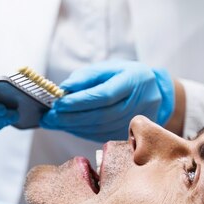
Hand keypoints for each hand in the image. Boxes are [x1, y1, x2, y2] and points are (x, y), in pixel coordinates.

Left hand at [41, 60, 174, 141]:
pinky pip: (100, 135)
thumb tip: (65, 88)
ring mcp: (135, 122)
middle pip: (100, 115)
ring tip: (52, 122)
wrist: (154, 93)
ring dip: (72, 127)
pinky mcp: (128, 134)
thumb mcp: (110, 68)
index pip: (104, 95)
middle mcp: (139, 103)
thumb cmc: (126, 76)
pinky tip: (67, 127)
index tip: (58, 103)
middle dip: (70, 117)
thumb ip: (87, 76)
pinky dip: (80, 132)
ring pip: (99, 128)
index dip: (79, 101)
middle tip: (48, 117)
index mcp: (135, 81)